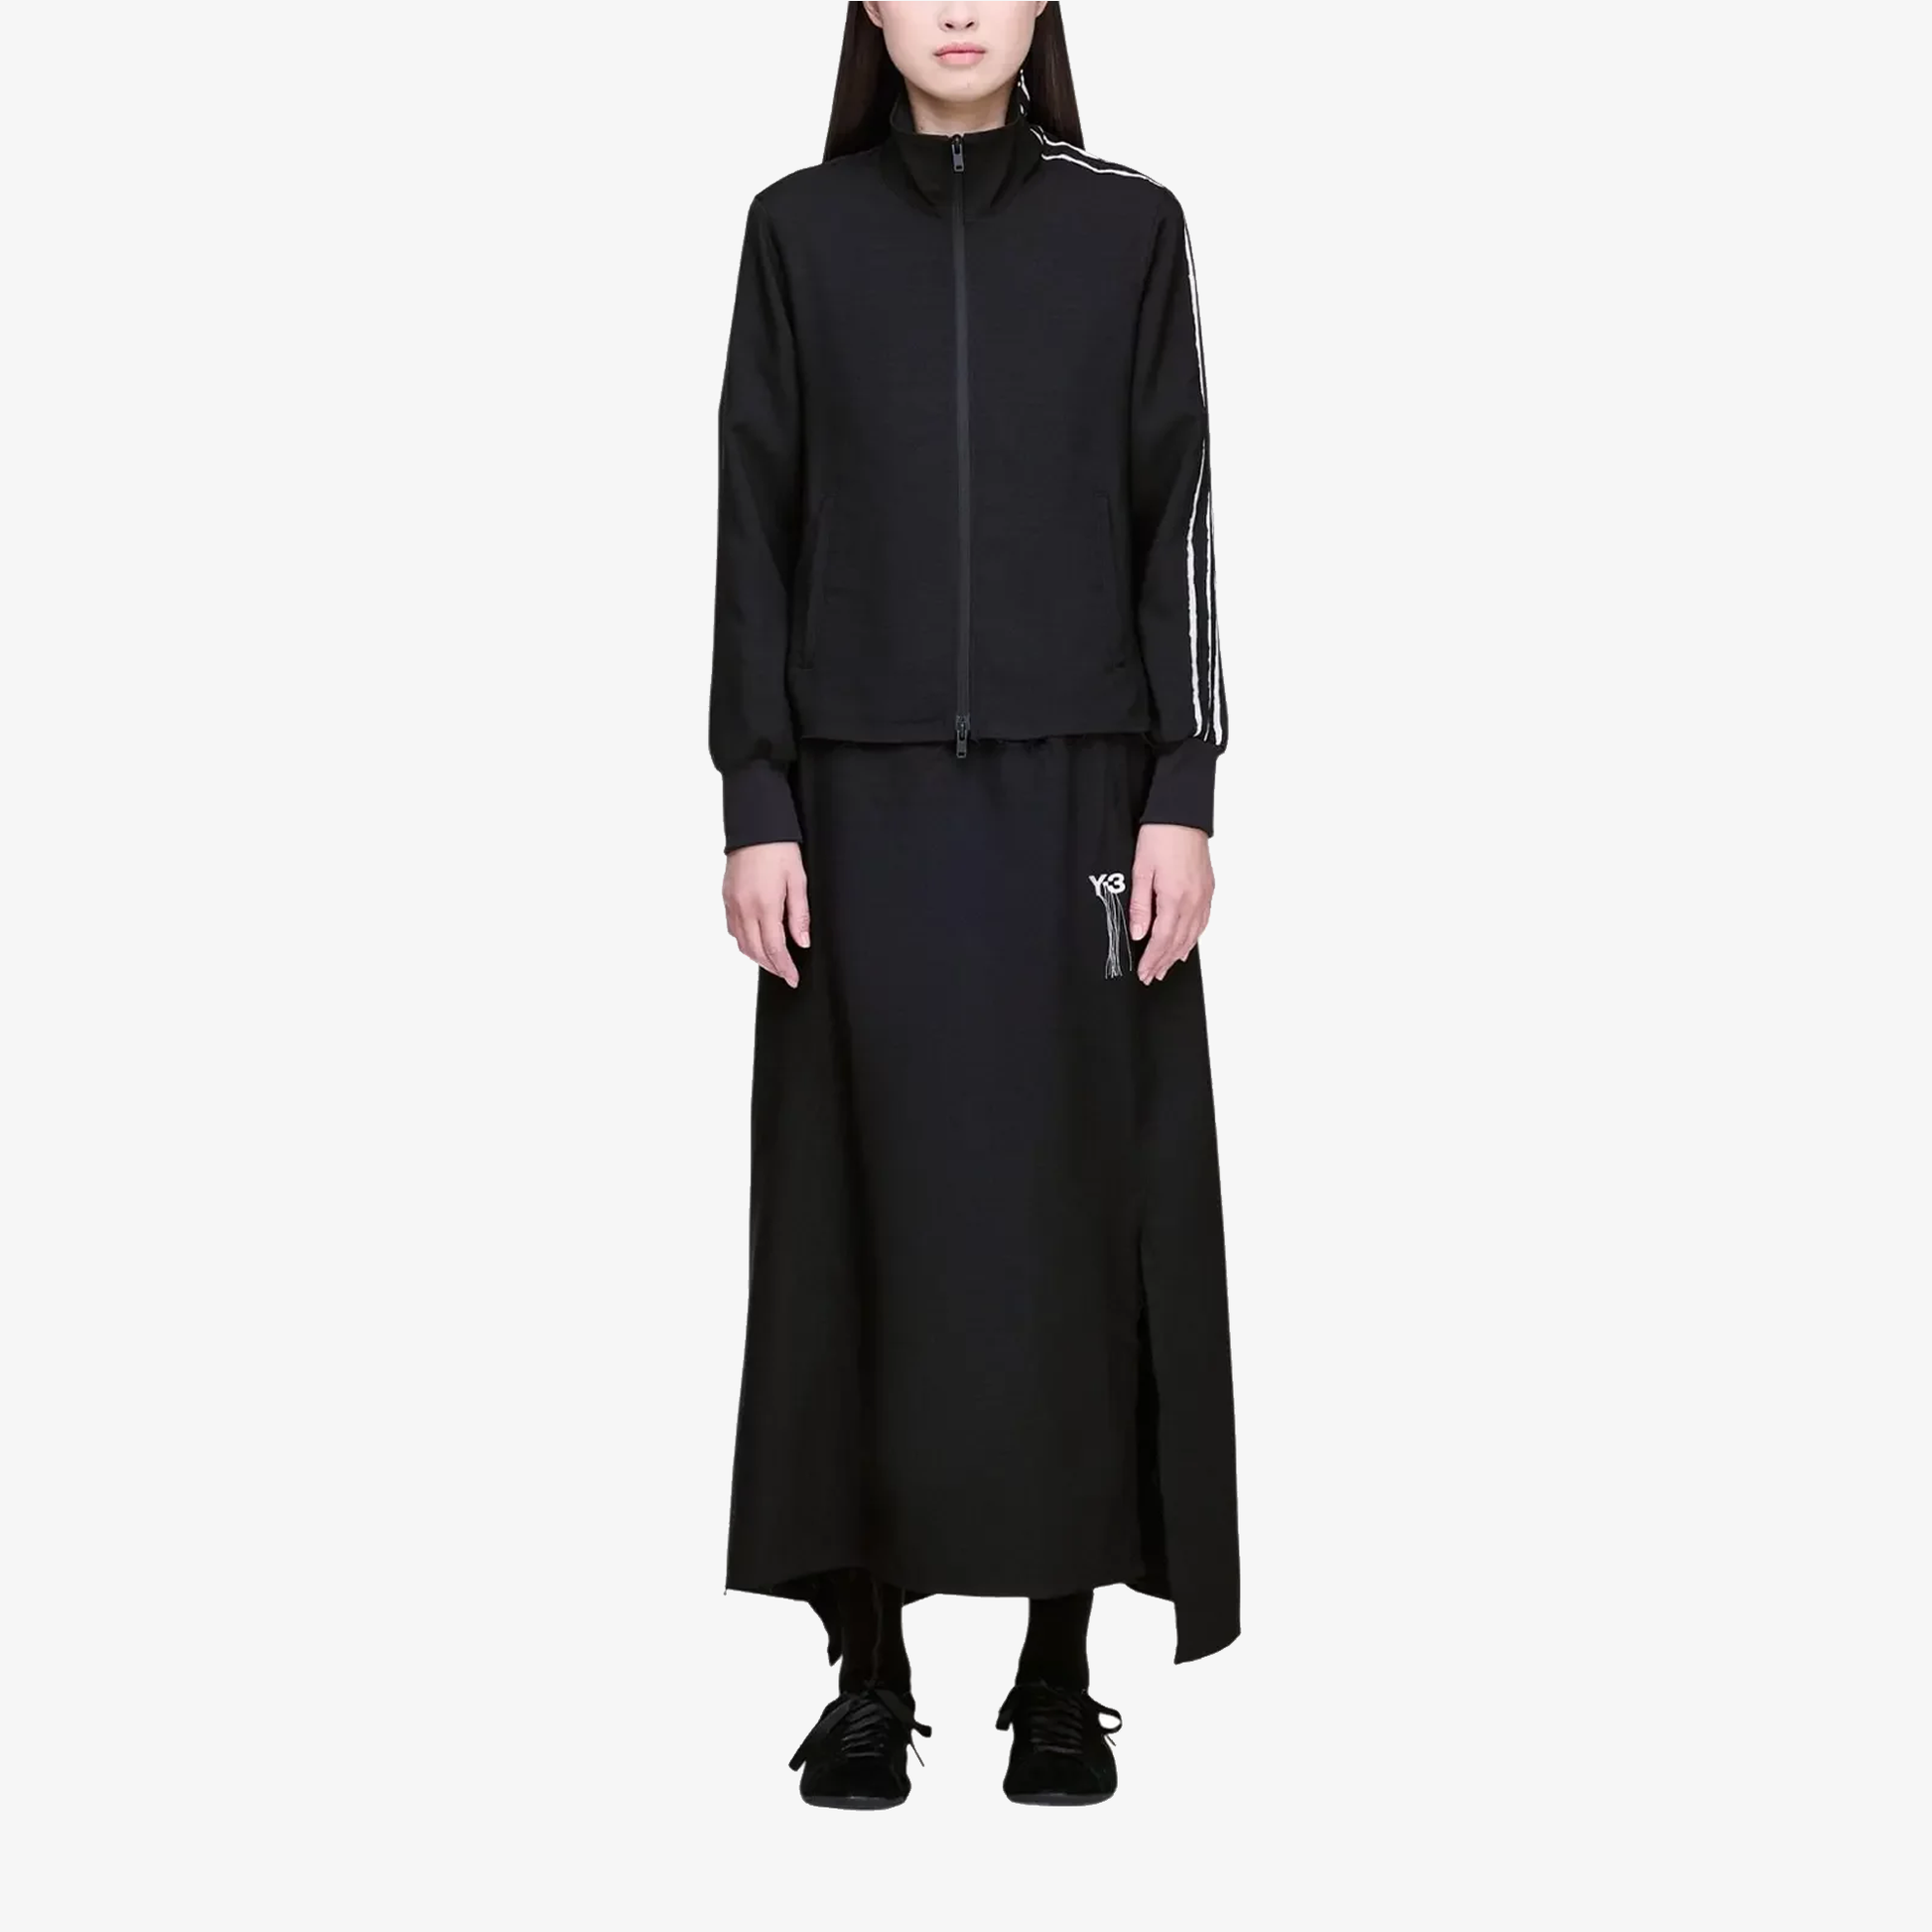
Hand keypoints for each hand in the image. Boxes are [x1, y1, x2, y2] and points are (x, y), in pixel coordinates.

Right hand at [723, 842, 809, 986]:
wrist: (755, 827)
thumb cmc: (780, 849)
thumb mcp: (798, 880)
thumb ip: (799, 915)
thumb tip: (802, 943)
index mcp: (766, 905)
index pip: (775, 948)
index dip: (784, 967)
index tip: (793, 979)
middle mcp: (745, 908)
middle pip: (756, 951)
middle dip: (772, 966)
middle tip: (785, 974)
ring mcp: (732, 904)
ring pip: (742, 943)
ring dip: (757, 957)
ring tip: (773, 961)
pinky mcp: (726, 898)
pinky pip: (733, 929)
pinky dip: (744, 941)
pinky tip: (755, 941)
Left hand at [1129, 823, 1212, 983]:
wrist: (1183, 814)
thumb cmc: (1159, 837)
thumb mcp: (1141, 870)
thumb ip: (1140, 905)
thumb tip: (1138, 933)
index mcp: (1174, 897)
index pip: (1162, 939)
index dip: (1152, 959)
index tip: (1144, 973)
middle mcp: (1193, 901)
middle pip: (1178, 941)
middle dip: (1164, 962)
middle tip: (1152, 977)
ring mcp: (1204, 896)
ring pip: (1193, 934)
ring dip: (1179, 954)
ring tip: (1166, 968)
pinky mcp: (1208, 889)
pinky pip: (1203, 922)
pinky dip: (1194, 938)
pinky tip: (1187, 946)